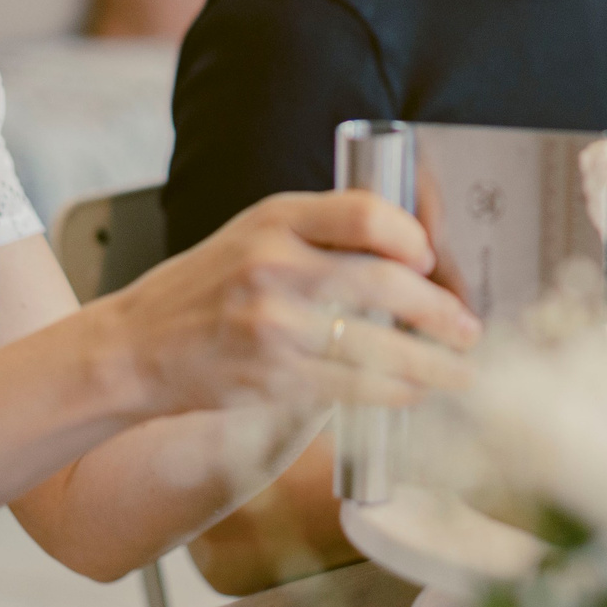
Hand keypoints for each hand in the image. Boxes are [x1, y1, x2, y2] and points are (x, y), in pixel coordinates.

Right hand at [99, 191, 480, 416]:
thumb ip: (324, 235)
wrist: (137, 345)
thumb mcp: (257, 234)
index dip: (412, 237)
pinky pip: (353, 386)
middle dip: (441, 312)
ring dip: (432, 364)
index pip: (366, 213)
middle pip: (385, 283)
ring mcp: (272, 325)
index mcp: (275, 217)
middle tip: (469, 329)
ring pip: (378, 345)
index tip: (432, 261)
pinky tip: (414, 393)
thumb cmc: (208, 287)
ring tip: (460, 371)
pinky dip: (394, 392)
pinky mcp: (271, 377)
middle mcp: (274, 265)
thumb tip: (415, 256)